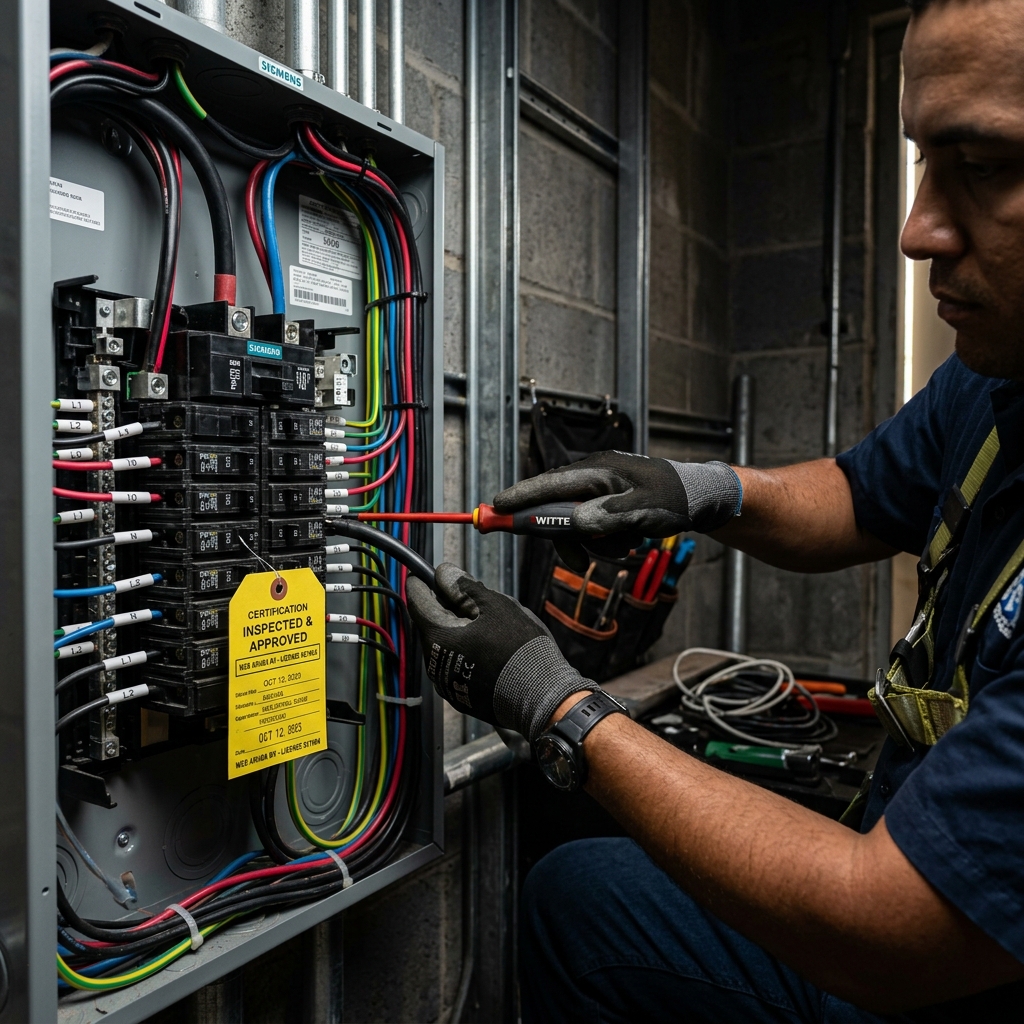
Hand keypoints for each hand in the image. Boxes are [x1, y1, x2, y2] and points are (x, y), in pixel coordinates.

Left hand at [406, 564, 595, 740]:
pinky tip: (488, 650)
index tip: (422, 576)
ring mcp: (448, 685)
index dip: (420, 585)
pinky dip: (465, 654)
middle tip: (466, 597)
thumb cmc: (520, 649)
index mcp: (440, 638)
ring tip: (485, 626)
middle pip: (432, 626)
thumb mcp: (496, 606)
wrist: (541, 696)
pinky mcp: (462, 698)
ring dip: (456, 632)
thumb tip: (446, 575)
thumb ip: (466, 588)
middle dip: (444, 609)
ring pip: (445, 648)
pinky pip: (456, 668)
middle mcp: (435, 665)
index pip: (418, 604)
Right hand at [493, 451, 741, 569]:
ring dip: (593, 543)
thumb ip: (605, 517)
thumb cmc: (673, 499)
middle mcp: (593, 476)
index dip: (519, 498)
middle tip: (579, 562)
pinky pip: (592, 525)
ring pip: (576, 523)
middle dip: (568, 538)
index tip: (495, 509)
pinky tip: (627, 545)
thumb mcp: (641, 511)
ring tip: (624, 550)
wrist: (701, 499)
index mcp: (596, 469)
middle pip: (557, 509)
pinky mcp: (609, 501)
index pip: (548, 484)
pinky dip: (604, 541)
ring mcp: (600, 489)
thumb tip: (575, 525)